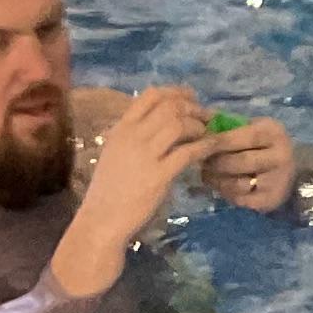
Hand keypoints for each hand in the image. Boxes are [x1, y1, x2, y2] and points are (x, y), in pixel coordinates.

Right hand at [59, 85, 214, 283]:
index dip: (175, 92)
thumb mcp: (115, 154)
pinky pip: (187, 152)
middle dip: (193, 108)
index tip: (190, 97)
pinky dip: (204, 146)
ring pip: (179, 124)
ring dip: (198, 125)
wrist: (101, 220)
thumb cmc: (108, 192)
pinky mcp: (159, 175)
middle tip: (206, 117)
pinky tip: (211, 148)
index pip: (150, 96)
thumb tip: (157, 127)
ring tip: (206, 134)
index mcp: (122, 129)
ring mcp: (146, 155)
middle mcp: (133, 136)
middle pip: (169, 106)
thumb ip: (133, 138)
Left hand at [198, 113, 296, 213]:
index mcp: (273, 133)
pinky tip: (220, 186)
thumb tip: (201, 122)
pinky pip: (240, 199)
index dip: (217, 142)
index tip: (199, 144)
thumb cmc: (264, 144)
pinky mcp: (270, 200)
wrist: (293, 169)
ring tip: (207, 174)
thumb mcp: (253, 127)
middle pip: (239, 162)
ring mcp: (277, 181)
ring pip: (237, 184)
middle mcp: (279, 157)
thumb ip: (229, 126)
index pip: (240, 138)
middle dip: (215, 163)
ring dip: (217, 180)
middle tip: (202, 162)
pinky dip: (225, 193)